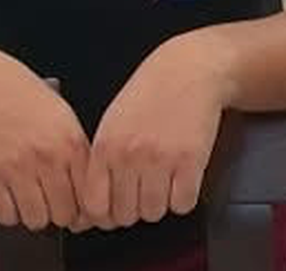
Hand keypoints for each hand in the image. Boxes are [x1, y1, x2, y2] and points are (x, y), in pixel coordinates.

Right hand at [0, 46, 90, 230]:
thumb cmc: (24, 98)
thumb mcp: (64, 118)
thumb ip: (79, 156)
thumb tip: (89, 197)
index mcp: (71, 143)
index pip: (89, 198)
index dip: (85, 210)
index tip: (78, 210)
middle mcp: (47, 157)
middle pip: (64, 215)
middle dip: (59, 213)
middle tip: (51, 202)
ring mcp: (18, 167)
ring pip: (36, 220)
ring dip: (33, 214)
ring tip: (30, 197)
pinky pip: (6, 216)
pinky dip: (9, 212)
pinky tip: (11, 195)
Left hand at [80, 34, 229, 229]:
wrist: (189, 70)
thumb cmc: (150, 95)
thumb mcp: (112, 122)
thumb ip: (102, 161)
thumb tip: (98, 205)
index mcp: (105, 146)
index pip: (94, 206)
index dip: (105, 215)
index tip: (114, 210)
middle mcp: (129, 156)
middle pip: (125, 215)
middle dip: (135, 207)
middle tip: (143, 188)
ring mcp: (160, 160)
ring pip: (155, 213)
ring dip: (160, 202)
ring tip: (164, 177)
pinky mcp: (190, 162)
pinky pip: (183, 204)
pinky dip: (184, 196)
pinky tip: (182, 175)